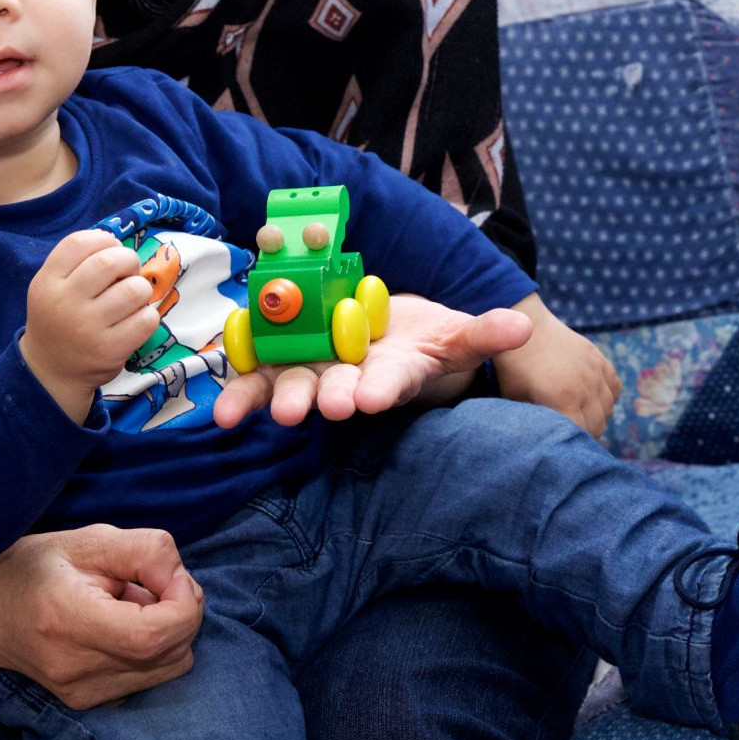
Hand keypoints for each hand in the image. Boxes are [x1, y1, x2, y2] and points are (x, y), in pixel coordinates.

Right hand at [0, 514, 201, 708]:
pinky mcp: (88, 704)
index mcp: (68, 622)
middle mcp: (75, 670)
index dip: (183, 602)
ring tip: (125, 600)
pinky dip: (151, 648)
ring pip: (170, 668)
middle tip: (145, 578)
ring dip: (165, 629)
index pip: (154, 635)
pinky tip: (116, 623)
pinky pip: (151, 677)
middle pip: (172, 653)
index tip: (170, 573)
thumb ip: (144, 550)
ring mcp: (81, 695)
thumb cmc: (31, 564)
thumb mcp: (86, 539)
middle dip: (179, 609)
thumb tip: (181, 579)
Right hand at [22, 229, 157, 420]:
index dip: (103, 239)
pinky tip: (136, 319)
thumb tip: (118, 244)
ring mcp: (88, 328)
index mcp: (47, 282)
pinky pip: (146, 319)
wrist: (51, 371)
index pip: (79, 242)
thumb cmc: (58, 319)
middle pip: (110, 261)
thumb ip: (76, 263)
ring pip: (134, 289)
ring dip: (141, 288)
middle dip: (128, 260)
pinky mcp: (110, 350)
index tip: (111, 249)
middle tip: (128, 272)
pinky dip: (148, 315)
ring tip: (132, 298)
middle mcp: (65, 302)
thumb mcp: (50, 286)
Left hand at [213, 292, 533, 429]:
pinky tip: (218, 403)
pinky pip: (256, 369)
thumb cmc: (424, 342)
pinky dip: (237, 381)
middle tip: (310, 410)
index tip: (369, 397)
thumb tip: (520, 326)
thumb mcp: (456, 337)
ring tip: (238, 413)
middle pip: (332, 389)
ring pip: (288, 385)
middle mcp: (347, 379)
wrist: (385, 337)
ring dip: (266, 398)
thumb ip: (481, 334)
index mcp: (389, 373)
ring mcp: (312, 370)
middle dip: (320, 398)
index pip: (386, 382)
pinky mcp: (281, 359)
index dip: (378, 388)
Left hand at [494, 295, 619, 436]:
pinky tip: (591, 399)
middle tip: (569, 434)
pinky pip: (614, 387)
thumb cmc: (513, 367)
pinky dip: (607, 397)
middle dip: (585, 433)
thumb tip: (540, 442)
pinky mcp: (598, 359)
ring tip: (579, 418)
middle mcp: (585, 387)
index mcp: (563, 399)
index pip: (580, 435)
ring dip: (597, 416)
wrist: (522, 324)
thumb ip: (534, 420)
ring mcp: (594, 371)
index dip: (572, 443)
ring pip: (608, 408)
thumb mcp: (515, 397)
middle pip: (598, 425)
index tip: (562, 446)